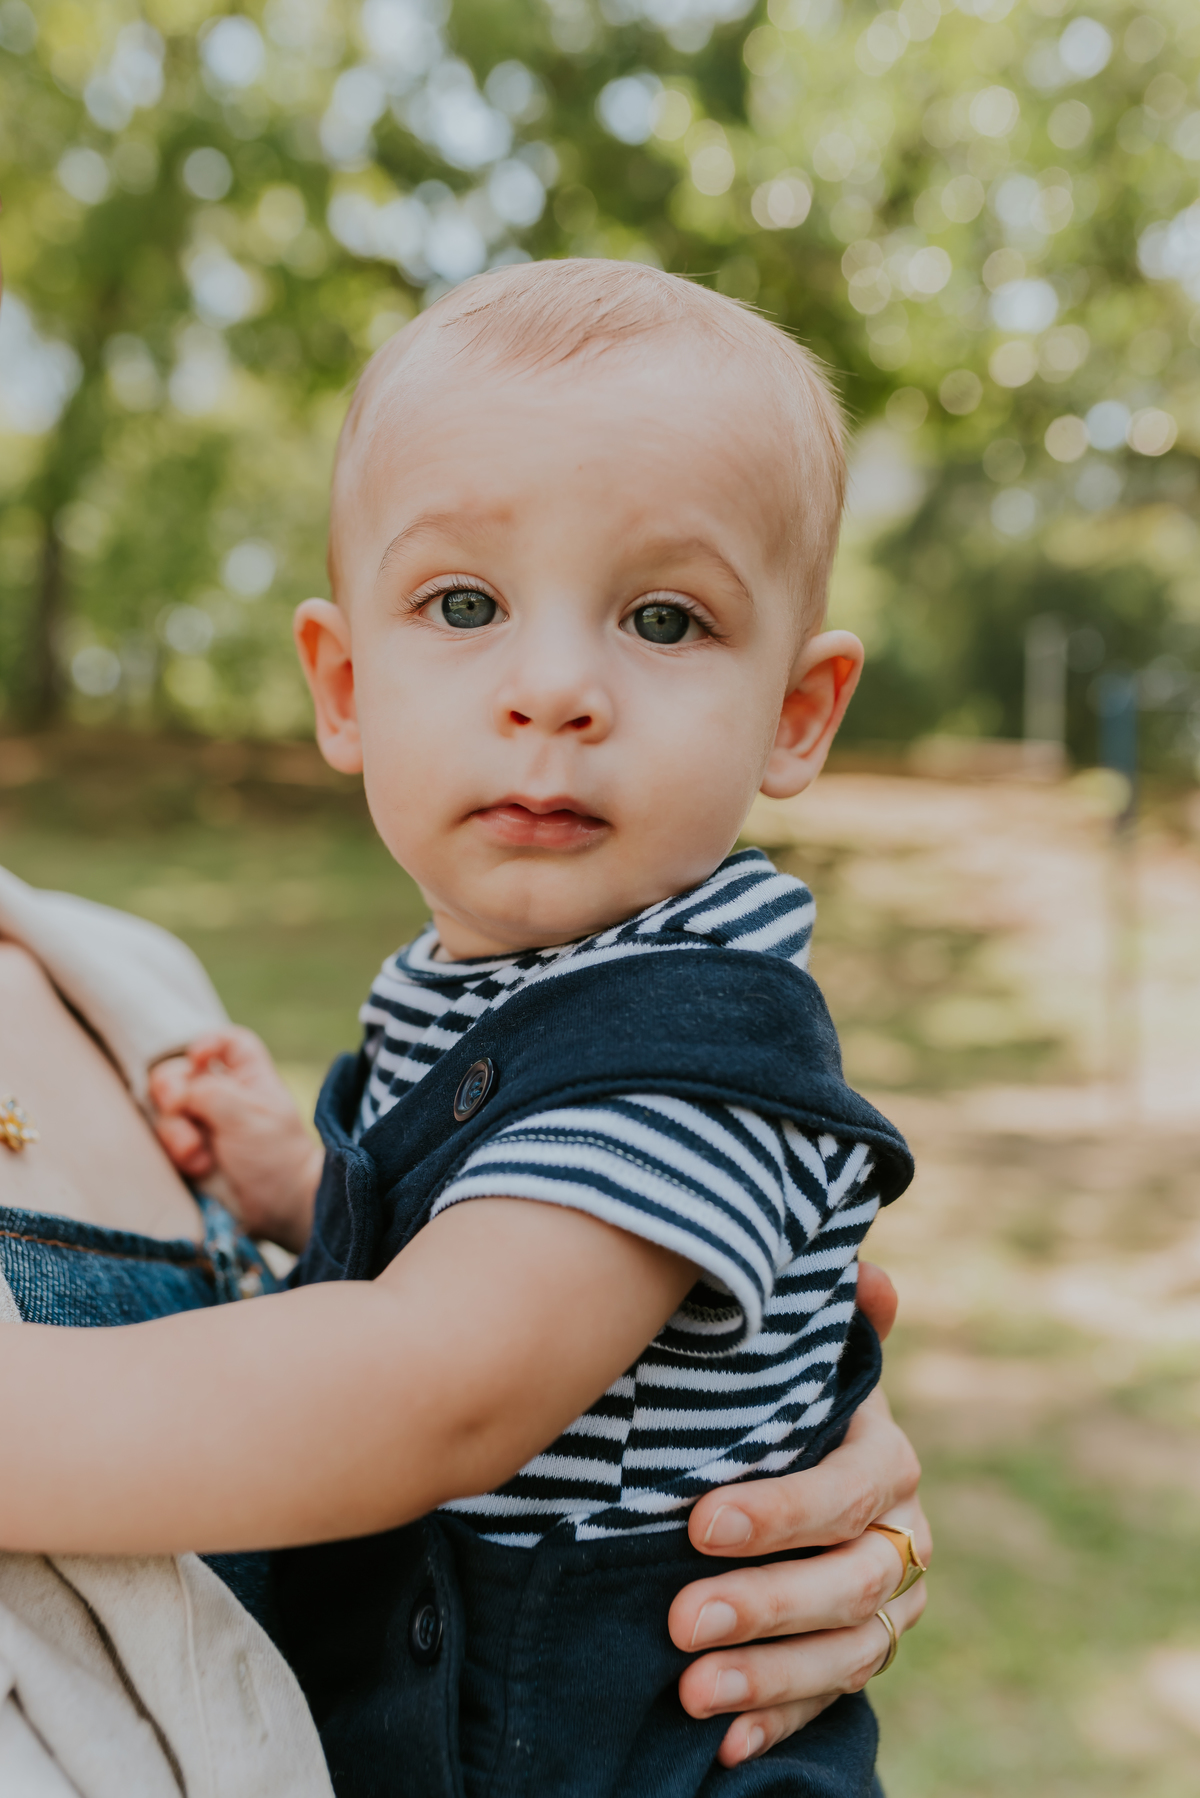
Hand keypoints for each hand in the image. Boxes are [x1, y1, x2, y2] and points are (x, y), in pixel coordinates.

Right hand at [148, 1029, 322, 1252]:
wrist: (279, 1208)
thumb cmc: (275, 1155)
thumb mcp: (247, 1114)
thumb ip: (209, 1093)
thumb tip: (174, 1092)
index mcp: (248, 1077)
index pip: (226, 1043)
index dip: (208, 1042)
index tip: (197, 1057)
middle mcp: (222, 1096)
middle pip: (179, 1072)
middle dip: (172, 1089)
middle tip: (179, 1107)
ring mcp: (203, 1125)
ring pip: (165, 1109)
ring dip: (176, 1129)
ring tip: (198, 1155)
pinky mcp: (189, 1153)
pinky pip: (165, 1140)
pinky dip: (176, 1151)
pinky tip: (198, 1167)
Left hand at [669, 1263, 929, 1766]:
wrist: (783, 1458)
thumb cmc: (774, 1399)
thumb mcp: (794, 1356)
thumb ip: (830, 1320)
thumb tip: (872, 1278)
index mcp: (884, 1456)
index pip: (848, 1491)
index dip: (781, 1512)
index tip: (697, 1523)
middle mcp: (903, 1533)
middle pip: (850, 1582)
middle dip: (767, 1605)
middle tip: (681, 1621)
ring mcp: (888, 1604)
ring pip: (849, 1651)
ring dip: (769, 1676)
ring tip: (691, 1692)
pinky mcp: (858, 1655)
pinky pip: (830, 1701)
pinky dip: (779, 1721)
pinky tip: (724, 1744)